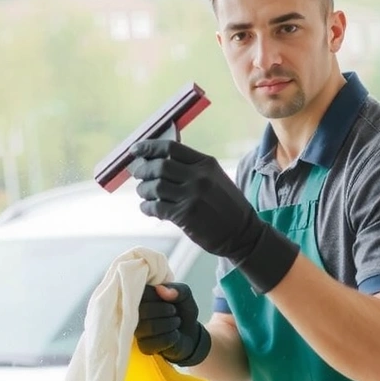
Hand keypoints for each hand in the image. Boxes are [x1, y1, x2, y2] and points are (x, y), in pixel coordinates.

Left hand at [129, 139, 299, 293]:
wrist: (243, 233)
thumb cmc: (227, 206)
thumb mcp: (215, 178)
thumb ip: (192, 169)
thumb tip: (158, 161)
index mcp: (206, 163)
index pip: (170, 148)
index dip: (148, 147)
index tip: (135, 150)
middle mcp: (199, 177)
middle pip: (159, 166)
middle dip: (143, 170)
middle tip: (138, 175)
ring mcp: (192, 196)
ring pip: (154, 186)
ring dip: (143, 190)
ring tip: (144, 194)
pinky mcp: (185, 216)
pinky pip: (156, 207)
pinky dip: (146, 207)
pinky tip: (148, 208)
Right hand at [135, 283, 209, 366]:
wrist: (190, 333)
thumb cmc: (182, 310)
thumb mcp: (185, 295)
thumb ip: (177, 289)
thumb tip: (161, 290)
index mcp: (141, 297)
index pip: (140, 293)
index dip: (157, 296)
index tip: (167, 298)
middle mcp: (134, 314)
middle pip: (143, 311)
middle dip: (165, 310)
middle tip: (173, 310)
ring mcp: (138, 332)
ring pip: (150, 327)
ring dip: (170, 323)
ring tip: (175, 321)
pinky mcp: (144, 347)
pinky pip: (158, 341)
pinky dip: (172, 336)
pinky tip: (174, 333)